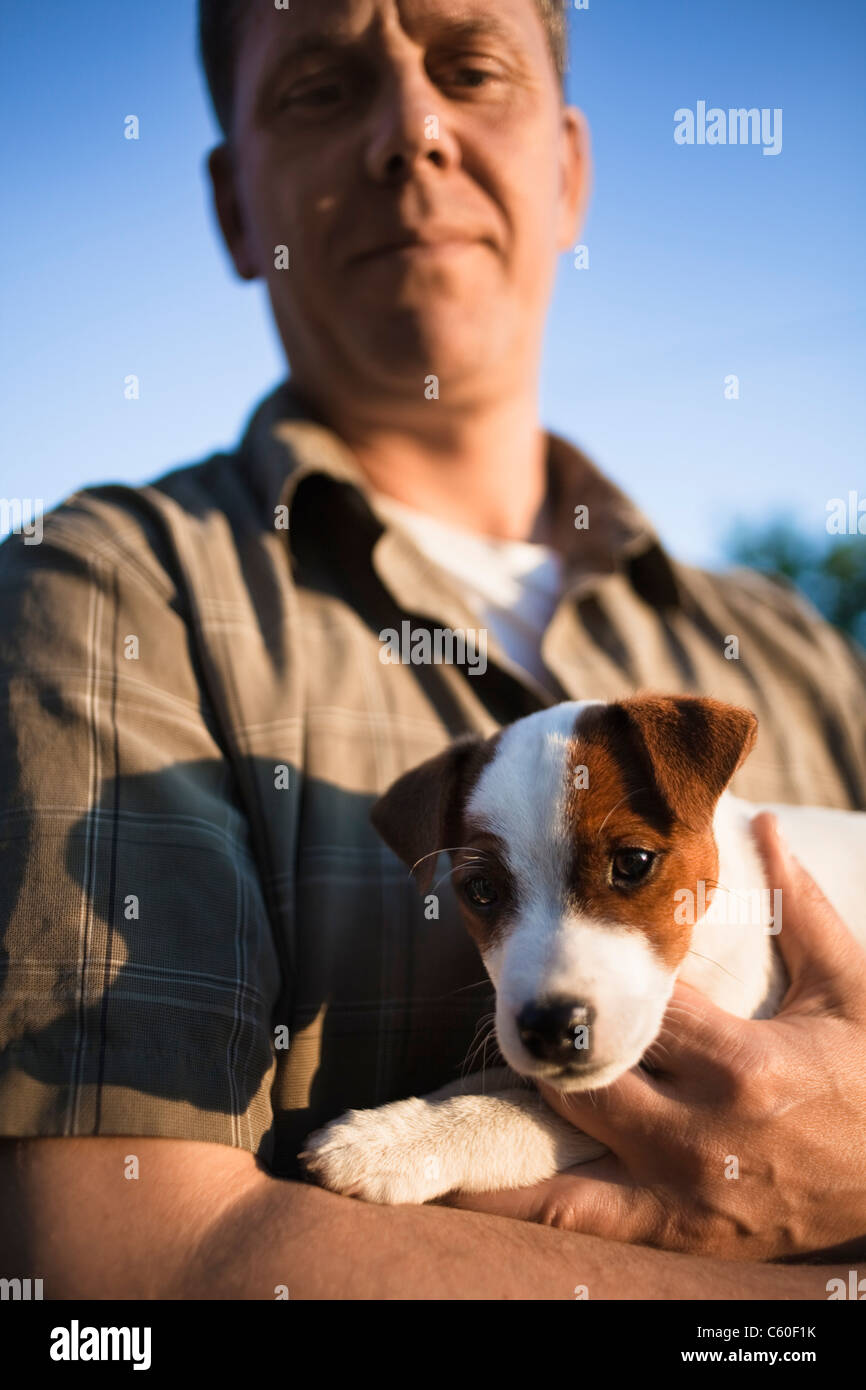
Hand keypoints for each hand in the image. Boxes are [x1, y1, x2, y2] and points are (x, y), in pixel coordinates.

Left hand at [440, 814, 865, 1259]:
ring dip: (515, 1108)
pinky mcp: (679, 1231)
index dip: (601, 975)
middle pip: (588, 1067)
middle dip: (557, 1036)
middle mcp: (697, 1127)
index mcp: (738, 1060)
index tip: (567, 941)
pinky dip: (522, 1203)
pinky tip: (463, 1191)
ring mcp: (682, 1187)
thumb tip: (761, 826)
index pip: (637, 1004)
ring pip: (571, 1138)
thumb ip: (799, 910)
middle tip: (527, 1005)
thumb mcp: (848, 990)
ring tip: (442, 1084)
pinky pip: (585, 1217)